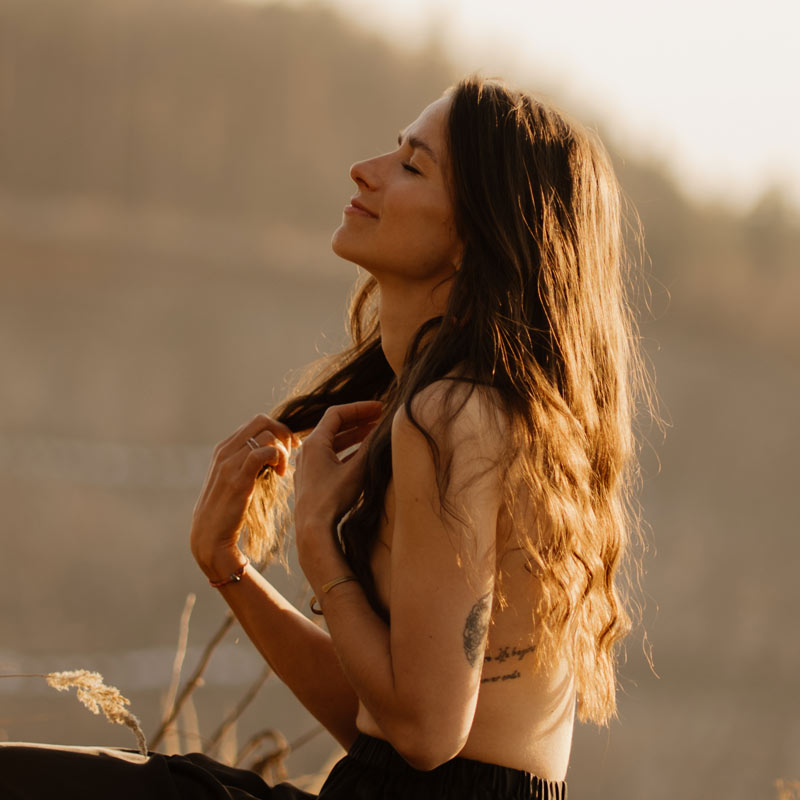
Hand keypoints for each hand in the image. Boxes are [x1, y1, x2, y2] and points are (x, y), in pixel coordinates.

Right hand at [190, 414, 297, 578]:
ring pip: (266, 434)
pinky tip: (280, 474)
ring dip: (282, 449)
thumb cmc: (228, 510)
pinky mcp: (237, 478)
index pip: (257, 422)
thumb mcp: (235, 479)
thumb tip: (272, 450)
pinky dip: (278, 457)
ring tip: (283, 469)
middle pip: (262, 421)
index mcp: (224, 448)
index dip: (279, 430)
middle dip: (283, 433)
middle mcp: (225, 451)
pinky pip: (263, 452)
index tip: (291, 446)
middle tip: (292, 453)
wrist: (209, 537)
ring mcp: (229, 463)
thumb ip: (248, 462)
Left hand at [293, 401, 381, 570]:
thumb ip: (370, 447)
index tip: (379, 407)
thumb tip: (384, 428)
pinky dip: (347, 452)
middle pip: (334, 426)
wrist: (313, 529)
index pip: (337, 413)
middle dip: (358, 420)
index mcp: (314, 443)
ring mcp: (308, 466)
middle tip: (379, 417)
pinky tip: (361, 455)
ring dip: (353, 436)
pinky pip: (330, 457)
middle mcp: (307, 451)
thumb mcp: (357, 469)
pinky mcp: (311, 480)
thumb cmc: (332, 498)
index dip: (360, 408)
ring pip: (332, 443)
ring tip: (373, 432)